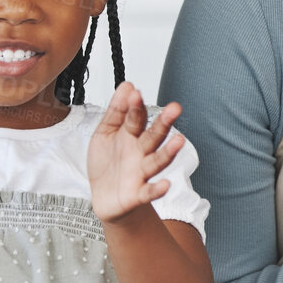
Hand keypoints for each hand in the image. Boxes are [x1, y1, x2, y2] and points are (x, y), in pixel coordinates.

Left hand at [89, 81, 184, 224]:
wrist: (104, 197)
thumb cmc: (107, 163)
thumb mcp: (105, 133)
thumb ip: (116, 111)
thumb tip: (127, 86)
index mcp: (131, 135)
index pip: (136, 118)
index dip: (135, 107)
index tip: (136, 94)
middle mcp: (140, 152)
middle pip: (154, 136)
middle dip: (163, 123)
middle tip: (174, 109)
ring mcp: (141, 172)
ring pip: (157, 161)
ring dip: (168, 152)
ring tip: (179, 141)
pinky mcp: (138, 194)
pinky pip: (149, 192)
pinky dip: (158, 189)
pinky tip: (165, 184)